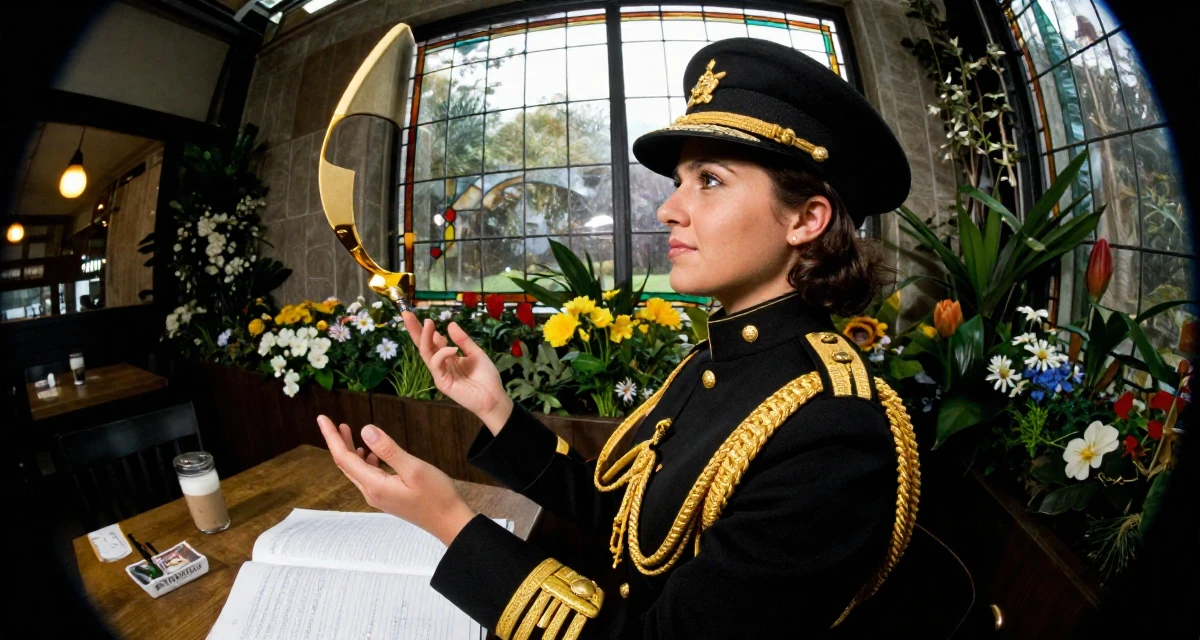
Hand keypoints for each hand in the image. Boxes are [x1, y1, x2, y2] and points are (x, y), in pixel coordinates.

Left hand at [316, 414, 476, 545]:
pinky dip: (365, 460)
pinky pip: (368, 476)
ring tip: (348, 431)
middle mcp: (372, 493)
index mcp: (374, 485)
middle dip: (338, 442)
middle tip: (333, 422)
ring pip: (356, 470)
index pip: (344, 458)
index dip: (331, 437)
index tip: (322, 418)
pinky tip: (371, 453)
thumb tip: (365, 430)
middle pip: (346, 464)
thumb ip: (388, 449)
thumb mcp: (413, 468)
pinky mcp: (388, 497)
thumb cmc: (437, 496)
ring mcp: (379, 497)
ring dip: (350, 450)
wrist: (450, 522)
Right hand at [401, 311, 512, 433]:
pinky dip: (442, 354)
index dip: (426, 329)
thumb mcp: (476, 353)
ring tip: (428, 322)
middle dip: (415, 330)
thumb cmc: (486, 377)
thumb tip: (450, 324)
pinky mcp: (442, 382)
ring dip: (425, 337)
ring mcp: (440, 373)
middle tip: (406, 314)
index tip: (422, 315)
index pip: (432, 341)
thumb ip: (463, 340)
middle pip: (423, 345)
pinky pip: (436, 364)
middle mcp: (442, 364)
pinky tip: (452, 349)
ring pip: (426, 353)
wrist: (494, 397)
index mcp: (449, 357)